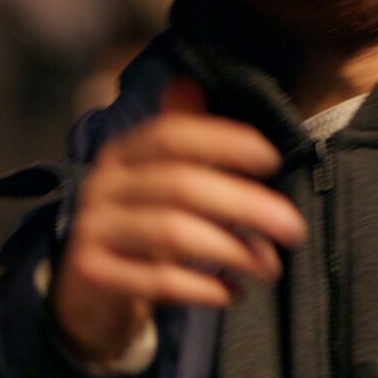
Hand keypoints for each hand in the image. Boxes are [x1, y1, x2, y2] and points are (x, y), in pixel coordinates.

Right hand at [51, 81, 306, 365]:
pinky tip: (231, 293)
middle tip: (292, 228)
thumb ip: (178, 139)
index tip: (271, 159)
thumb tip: (190, 83)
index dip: (222, 141)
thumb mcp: (154, 180)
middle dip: (245, 204)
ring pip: (171, 232)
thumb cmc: (137, 229)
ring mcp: (93, 229)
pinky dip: (202, 287)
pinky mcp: (93, 273)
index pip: (170, 134)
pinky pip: (156, 280)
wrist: (86, 292)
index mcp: (122, 154)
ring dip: (231, 250)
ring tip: (269, 268)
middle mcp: (103, 185)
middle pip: (180, 185)